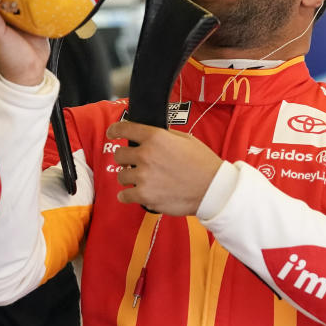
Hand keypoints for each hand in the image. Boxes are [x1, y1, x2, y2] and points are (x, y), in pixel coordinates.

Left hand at [106, 121, 222, 215]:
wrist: (213, 189)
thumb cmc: (203, 163)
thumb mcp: (185, 139)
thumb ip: (164, 136)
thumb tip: (149, 136)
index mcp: (155, 137)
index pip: (124, 129)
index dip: (115, 130)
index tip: (112, 133)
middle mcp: (146, 155)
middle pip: (119, 155)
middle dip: (125, 159)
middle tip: (134, 164)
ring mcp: (144, 176)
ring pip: (121, 176)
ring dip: (129, 177)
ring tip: (141, 180)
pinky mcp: (145, 196)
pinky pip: (124, 195)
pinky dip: (127, 196)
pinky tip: (134, 194)